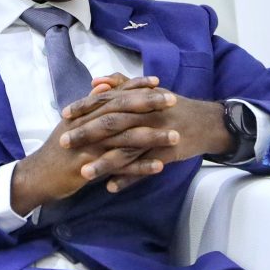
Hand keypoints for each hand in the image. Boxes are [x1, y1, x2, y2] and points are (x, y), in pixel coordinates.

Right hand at [11, 75, 175, 214]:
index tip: (158, 82)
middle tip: (173, 101)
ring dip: (152, 137)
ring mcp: (90, 146)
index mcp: (87, 111)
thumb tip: (103, 85)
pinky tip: (160, 166)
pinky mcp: (90, 168)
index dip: (137, 86)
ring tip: (176, 136)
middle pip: (123, 110)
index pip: (115, 93)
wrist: (37, 175)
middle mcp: (89, 124)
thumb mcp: (74, 121)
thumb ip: (90, 104)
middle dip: (150, 104)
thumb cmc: (60, 147)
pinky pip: (119, 166)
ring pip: (125, 138)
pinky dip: (140, 167)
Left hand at [62, 74, 235, 191]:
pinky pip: (144, 168)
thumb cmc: (171, 105)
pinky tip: (111, 187)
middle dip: (86, 133)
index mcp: (139, 98)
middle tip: (64, 143)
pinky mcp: (166, 153)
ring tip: (83, 173)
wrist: (205, 122)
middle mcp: (145, 115)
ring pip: (126, 149)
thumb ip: (121, 84)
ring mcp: (156, 135)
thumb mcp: (148, 91)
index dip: (84, 106)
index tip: (64, 114)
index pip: (107, 100)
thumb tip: (95, 82)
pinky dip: (128, 178)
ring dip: (104, 162)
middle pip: (112, 123)